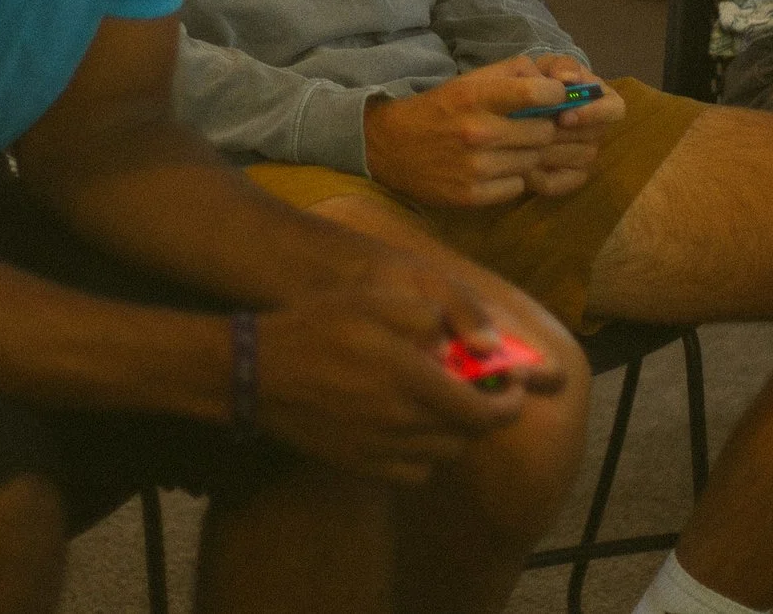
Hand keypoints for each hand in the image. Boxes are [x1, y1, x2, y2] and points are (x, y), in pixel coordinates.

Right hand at [252, 250, 561, 483]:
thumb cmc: (319, 326)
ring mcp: (379, 449)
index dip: (508, 405)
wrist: (257, 373)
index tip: (515, 392)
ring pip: (442, 455)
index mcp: (412, 381)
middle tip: (480, 391)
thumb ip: (430, 318)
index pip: (483, 412)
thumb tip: (471, 342)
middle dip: (482, 415)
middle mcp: (402, 423)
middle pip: (466, 436)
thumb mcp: (377, 301)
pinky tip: (410, 426)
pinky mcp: (359, 464)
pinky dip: (424, 454)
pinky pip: (412, 471)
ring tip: (443, 404)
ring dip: (454, 433)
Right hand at [362, 57, 581, 207]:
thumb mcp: (469, 81)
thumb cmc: (439, 108)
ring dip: (528, 154)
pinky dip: (513, 178)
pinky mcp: (472, 195)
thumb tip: (557, 80)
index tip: (554, 99)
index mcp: (476, 96)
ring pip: (533, 161)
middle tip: (532, 126)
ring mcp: (475, 167)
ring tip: (510, 147)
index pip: (536, 93)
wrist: (391, 147)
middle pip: (543, 132)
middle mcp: (477, 132)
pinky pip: (517, 187)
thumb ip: (512, 72)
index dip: (555, 96)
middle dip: (544, 127)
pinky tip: (496, 168)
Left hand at [523, 53, 623, 197]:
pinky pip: (560, 184)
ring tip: (521, 145)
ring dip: (550, 153)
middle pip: (595, 137)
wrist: (510, 108)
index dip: (594, 114)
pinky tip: (520, 166)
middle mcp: (598, 129)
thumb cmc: (536, 81)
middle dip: (564, 134)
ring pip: (578, 160)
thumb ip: (560, 66)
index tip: (564, 116)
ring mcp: (586, 155)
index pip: (615, 108)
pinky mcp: (569, 178)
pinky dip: (539, 177)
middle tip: (533, 132)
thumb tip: (567, 79)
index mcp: (602, 99)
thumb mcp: (547, 65)